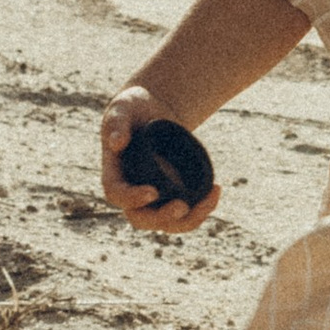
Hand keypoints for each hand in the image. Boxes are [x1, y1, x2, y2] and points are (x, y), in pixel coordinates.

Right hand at [99, 86, 220, 234]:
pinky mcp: (172, 193)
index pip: (116, 194)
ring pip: (166, 223)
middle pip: (141, 218)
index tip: (153, 192)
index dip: (132, 198)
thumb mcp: (123, 107)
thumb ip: (117, 122)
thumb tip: (117, 142)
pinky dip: (202, 207)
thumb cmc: (133, 108)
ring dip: (189, 220)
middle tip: (182, 206)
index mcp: (114, 173)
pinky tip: (216, 190)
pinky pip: (185, 213)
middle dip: (162, 218)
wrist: (153, 110)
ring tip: (210, 200)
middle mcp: (131, 191)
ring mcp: (152, 196)